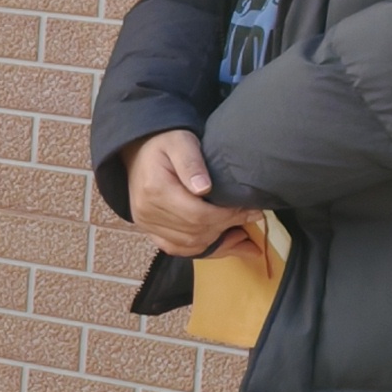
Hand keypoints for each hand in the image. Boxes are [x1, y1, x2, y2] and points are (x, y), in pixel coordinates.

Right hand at [125, 128, 260, 260]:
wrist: (140, 150)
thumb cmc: (165, 143)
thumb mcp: (181, 142)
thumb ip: (192, 163)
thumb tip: (205, 188)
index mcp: (156, 190)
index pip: (197, 215)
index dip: (227, 217)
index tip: (250, 210)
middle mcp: (147, 212)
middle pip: (195, 233)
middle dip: (227, 228)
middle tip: (251, 220)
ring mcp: (146, 224)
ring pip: (188, 245)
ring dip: (218, 243)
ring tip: (242, 236)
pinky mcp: (148, 230)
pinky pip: (177, 248)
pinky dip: (201, 248)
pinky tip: (221, 242)